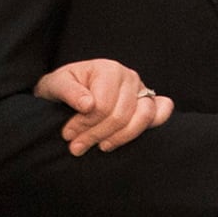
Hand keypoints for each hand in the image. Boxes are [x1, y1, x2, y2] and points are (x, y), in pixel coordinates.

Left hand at [36, 58, 173, 155]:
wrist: (72, 89)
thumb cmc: (65, 86)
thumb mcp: (56, 84)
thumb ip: (68, 92)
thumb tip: (87, 105)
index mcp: (108, 69)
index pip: (102, 106)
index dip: (84, 124)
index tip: (68, 135)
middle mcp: (129, 77)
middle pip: (120, 115)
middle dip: (96, 135)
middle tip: (76, 147)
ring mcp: (142, 90)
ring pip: (142, 118)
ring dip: (119, 138)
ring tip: (100, 146)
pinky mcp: (149, 103)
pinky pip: (161, 113)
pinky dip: (151, 125)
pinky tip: (128, 136)